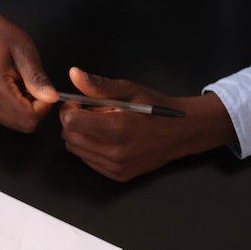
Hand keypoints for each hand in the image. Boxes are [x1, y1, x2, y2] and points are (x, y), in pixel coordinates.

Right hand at [0, 0, 57, 132]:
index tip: (44, 90)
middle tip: (33, 86)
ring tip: (21, 83)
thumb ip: (37, 78)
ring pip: (14, 123)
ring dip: (25, 108)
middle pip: (21, 125)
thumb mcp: (24, 51)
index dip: (43, 108)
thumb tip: (51, 98)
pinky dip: (16, 106)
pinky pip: (5, 116)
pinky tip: (14, 88)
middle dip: (34, 110)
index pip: (27, 119)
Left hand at [59, 67, 236, 180]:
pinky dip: (91, 148)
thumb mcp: (129, 90)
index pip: (70, 123)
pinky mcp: (118, 175)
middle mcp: (115, 151)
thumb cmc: (156, 108)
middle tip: (90, 112)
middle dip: (73, 122)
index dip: (69, 110)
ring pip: (76, 150)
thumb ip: (99, 85)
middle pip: (69, 137)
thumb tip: (74, 74)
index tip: (77, 103)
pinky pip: (89, 161)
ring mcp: (117, 166)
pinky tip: (108, 138)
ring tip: (101, 125)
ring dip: (81, 136)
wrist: (181, 132)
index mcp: (117, 127)